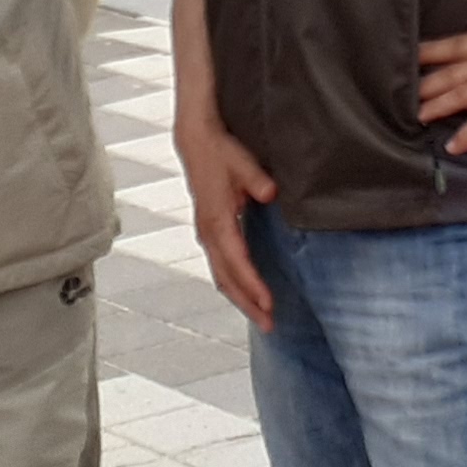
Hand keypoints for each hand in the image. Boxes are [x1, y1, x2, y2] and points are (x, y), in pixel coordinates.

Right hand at [178, 110, 281, 331]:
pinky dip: (235, 285)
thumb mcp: (242, 161)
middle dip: (248, 304)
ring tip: (262, 317)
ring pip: (222, 277)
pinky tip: (248, 294)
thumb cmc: (220, 151)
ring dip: (241, 299)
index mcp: (217, 220)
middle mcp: (209, 233)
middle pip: (227, 279)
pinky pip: (221, 267)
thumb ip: (256, 179)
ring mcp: (207, 235)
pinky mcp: (210, 233)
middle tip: (270, 325)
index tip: (268, 303)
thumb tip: (271, 193)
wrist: (196, 142)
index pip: (236, 261)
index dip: (252, 285)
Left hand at [418, 20, 466, 156]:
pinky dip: (466, 135)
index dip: (430, 51)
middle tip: (403, 92)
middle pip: (449, 71)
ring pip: (458, 94)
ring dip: (436, 106)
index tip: (412, 54)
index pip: (456, 44)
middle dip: (425, 83)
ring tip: (418, 116)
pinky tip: (454, 146)